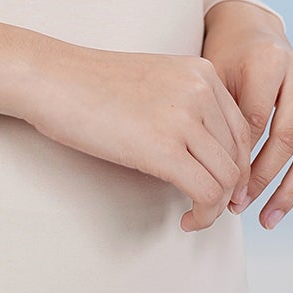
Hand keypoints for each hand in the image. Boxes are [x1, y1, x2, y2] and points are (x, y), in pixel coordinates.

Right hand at [19, 43, 254, 233]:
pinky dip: (204, 215)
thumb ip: (184, 105)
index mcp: (200, 72)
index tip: (222, 187)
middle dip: (231, 189)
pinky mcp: (163, 148)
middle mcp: (201, 90)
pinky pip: (206, 193)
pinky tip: (187, 220)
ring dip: (216, 207)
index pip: (242, 128)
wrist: (50, 78)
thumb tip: (202, 151)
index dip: (236, 165)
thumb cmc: (88, 85)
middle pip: (238, 155)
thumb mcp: (153, 82)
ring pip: (227, 178)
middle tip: (212, 208)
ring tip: (194, 216)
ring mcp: (184, 117)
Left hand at [202, 1, 292, 228]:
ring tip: (268, 220)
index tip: (220, 184)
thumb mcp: (215, 74)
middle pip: (288, 138)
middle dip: (263, 179)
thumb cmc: (226, 58)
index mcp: (271, 62)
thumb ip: (221, 113)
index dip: (240, 156)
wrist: (251, 31)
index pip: (257, 119)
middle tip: (238, 207)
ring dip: (292, 192)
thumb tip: (219, 173)